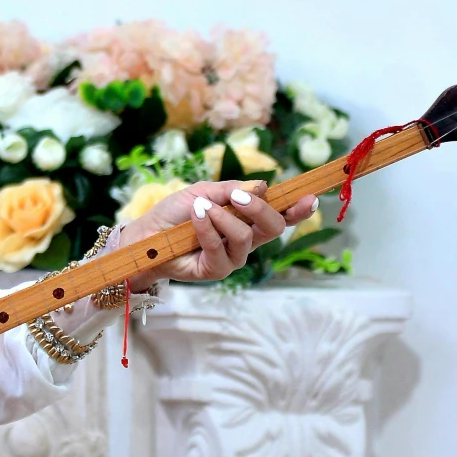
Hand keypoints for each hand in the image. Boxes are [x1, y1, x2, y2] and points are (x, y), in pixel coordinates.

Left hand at [118, 180, 319, 283]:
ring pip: (246, 237)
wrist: (146, 234)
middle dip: (259, 208)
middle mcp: (246, 240)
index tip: (310, 197)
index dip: (297, 208)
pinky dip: (208, 227)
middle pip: (273, 227)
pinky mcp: (217, 271)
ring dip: (223, 216)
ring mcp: (233, 257)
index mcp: (248, 219)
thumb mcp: (202, 191)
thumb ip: (230, 189)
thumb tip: (262, 185)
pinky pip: (220, 248)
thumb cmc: (174, 213)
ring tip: (201, 206)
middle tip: (239, 196)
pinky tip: (196, 214)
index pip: (280, 215)